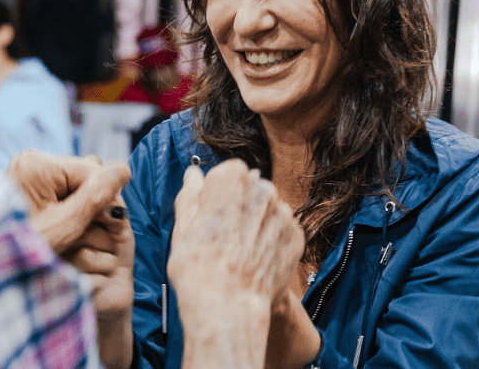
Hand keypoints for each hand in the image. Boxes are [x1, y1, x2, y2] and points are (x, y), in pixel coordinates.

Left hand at [7, 150, 134, 368]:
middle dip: (95, 202)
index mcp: (36, 164)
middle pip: (84, 175)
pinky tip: (67, 230)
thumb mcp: (64, 227)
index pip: (92, 170)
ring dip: (84, 208)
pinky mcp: (27, 185)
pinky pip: (62, 192)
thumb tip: (123, 169)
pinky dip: (70, 210)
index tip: (114, 227)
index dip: (106, 198)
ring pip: (76, 185)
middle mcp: (30, 160)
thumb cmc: (20, 253)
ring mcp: (27, 172)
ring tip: (79, 235)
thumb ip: (95, 197)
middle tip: (94, 232)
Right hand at [168, 160, 304, 368]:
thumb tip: (194, 175)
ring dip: (258, 222)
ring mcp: (282, 213)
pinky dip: (272, 241)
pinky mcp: (296, 237)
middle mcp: (261, 189)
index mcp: (231, 178)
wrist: (229, 307)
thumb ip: (190, 193)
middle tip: (225, 234)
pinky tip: (256, 259)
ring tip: (241, 250)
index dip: (219, 193)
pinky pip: (283, 230)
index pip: (229, 172)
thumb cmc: (199, 267)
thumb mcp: (182, 225)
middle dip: (241, 204)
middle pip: (251, 188)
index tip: (211, 212)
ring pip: (268, 209)